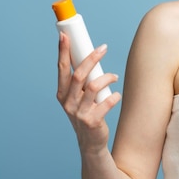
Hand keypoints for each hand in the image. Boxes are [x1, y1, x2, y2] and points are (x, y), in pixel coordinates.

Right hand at [57, 33, 121, 153]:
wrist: (91, 142)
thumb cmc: (87, 113)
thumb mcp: (79, 97)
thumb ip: (82, 81)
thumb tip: (91, 55)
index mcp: (62, 94)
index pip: (62, 68)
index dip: (63, 51)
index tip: (64, 35)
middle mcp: (67, 102)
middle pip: (79, 74)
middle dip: (91, 58)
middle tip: (103, 48)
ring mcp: (79, 113)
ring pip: (93, 85)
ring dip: (107, 78)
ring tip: (114, 77)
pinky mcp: (92, 121)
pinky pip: (107, 102)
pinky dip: (114, 96)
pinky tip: (116, 96)